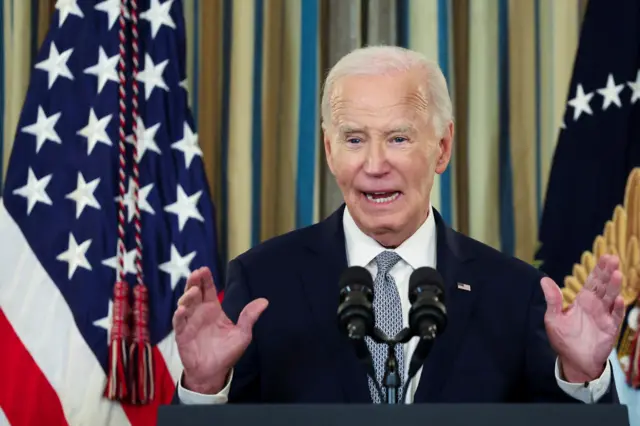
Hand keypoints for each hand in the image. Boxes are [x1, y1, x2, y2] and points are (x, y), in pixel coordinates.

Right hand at [172, 267, 268, 393]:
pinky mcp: (182, 335)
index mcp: (213, 309)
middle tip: (196, 274)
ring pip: (184, 305)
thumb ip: (250, 317)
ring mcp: (189, 323)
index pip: (208, 289)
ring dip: (187, 297)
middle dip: (194, 282)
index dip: (205, 279)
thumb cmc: (227, 353)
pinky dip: (179, 316)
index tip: (204, 269)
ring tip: (193, 292)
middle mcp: (200, 313)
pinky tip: (182, 310)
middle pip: (194, 293)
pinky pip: (178, 323)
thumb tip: (264, 301)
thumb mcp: (242, 334)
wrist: (214, 373)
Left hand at [540, 254, 625, 382]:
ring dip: (614, 287)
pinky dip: (617, 309)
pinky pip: (614, 317)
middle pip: (603, 286)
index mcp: (583, 301)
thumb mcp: (554, 318)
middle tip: (613, 258)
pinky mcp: (610, 329)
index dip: (598, 269)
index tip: (605, 255)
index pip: (592, 281)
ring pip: (611, 298)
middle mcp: (595, 306)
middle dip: (608, 272)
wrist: (574, 360)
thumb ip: (553, 300)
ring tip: (617, 274)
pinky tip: (618, 300)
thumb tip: (544, 279)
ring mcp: (604, 316)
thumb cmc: (564, 338)